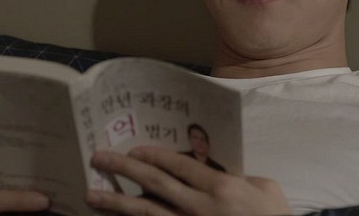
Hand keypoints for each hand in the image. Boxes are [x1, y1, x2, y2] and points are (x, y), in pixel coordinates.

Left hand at [86, 147, 290, 215]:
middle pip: (154, 185)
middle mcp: (199, 207)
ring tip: (92, 195)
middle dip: (124, 170)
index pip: (178, 166)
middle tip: (98, 158)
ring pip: (146, 214)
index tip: (134, 149)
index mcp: (219, 186)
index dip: (153, 156)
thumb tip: (217, 174)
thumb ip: (240, 177)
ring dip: (116, 203)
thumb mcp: (266, 189)